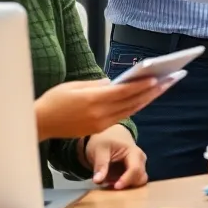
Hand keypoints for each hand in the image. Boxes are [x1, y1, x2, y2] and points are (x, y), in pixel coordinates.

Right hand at [35, 78, 164, 140]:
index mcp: (92, 100)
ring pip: (129, 111)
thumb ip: (95, 84)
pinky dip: (134, 107)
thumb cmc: (54, 100)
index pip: (123, 92)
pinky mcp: (98, 129)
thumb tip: (113, 82)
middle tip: (168, 82)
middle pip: (131, 102)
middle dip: (151, 92)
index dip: (141, 86)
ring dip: (147, 100)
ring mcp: (100, 124)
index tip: (156, 79)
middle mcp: (99, 114)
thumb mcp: (73, 85)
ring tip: (161, 89)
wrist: (40, 124)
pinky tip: (144, 99)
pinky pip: (121, 117)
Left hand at [84, 125, 147, 189]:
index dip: (126, 180)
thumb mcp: (99, 150)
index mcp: (133, 151)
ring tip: (111, 183)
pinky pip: (134, 182)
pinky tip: (113, 182)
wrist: (110, 135)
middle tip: (111, 186)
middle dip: (127, 184)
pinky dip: (125, 185)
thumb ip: (100, 165)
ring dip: (127, 186)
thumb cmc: (105, 140)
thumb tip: (97, 181)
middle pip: (140, 177)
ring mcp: (140, 166)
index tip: (115, 187)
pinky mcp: (136, 172)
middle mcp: (140, 159)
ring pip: (139, 182)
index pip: (135, 169)